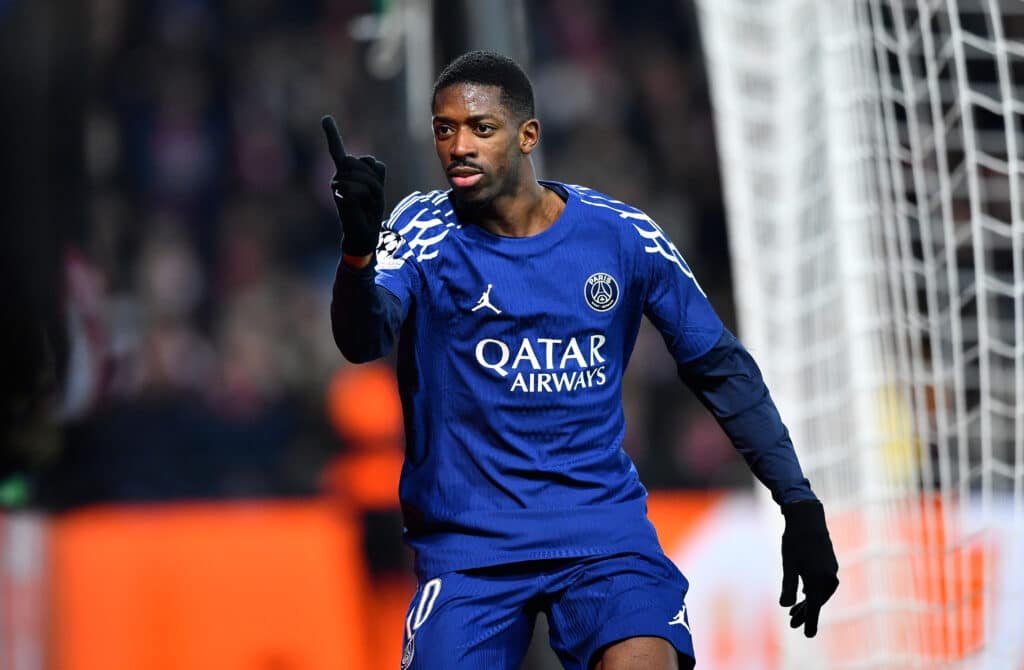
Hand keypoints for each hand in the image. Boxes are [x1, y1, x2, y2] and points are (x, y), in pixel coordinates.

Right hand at [321, 115, 386, 257]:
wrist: (364, 233)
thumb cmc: (370, 210)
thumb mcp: (377, 187)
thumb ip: (375, 172)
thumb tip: (372, 160)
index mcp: (347, 171)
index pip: (338, 150)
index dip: (331, 134)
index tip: (325, 119)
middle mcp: (338, 175)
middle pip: (362, 162)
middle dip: (375, 180)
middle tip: (372, 197)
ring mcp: (337, 184)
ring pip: (362, 175)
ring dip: (372, 190)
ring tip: (366, 203)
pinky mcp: (338, 194)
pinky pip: (358, 188)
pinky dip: (365, 198)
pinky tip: (359, 207)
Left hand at [780, 500, 838, 636]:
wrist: (808, 519)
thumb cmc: (795, 541)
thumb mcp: (789, 564)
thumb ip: (788, 585)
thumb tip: (785, 605)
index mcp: (819, 580)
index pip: (814, 607)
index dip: (809, 621)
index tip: (807, 636)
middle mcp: (829, 578)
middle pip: (816, 601)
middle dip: (805, 613)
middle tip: (793, 625)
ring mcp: (831, 571)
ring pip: (819, 592)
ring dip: (807, 603)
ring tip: (794, 613)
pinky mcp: (829, 566)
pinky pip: (821, 584)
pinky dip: (812, 591)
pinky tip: (804, 595)